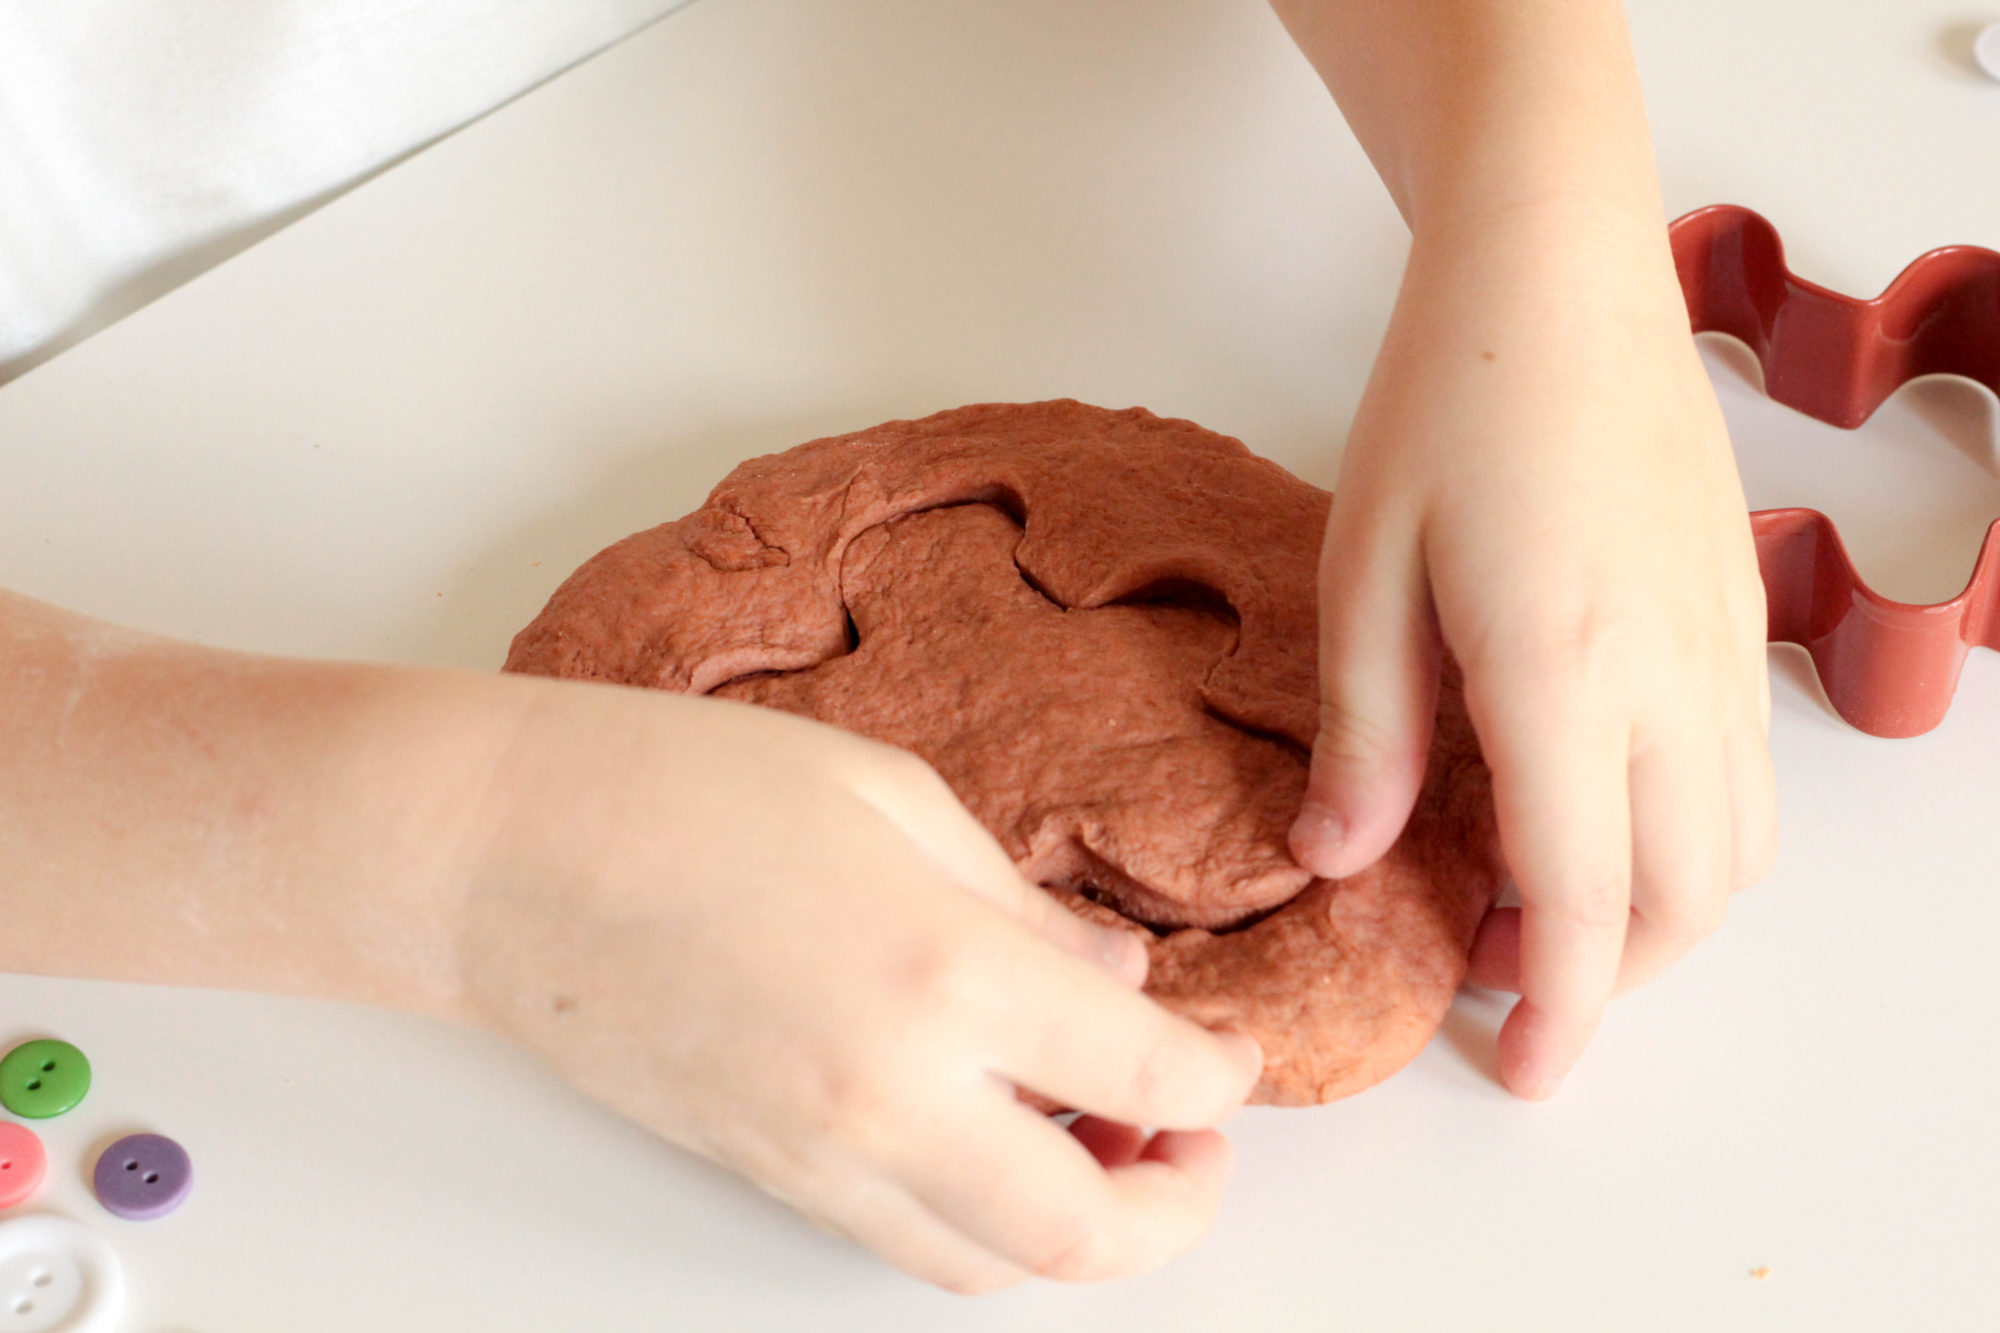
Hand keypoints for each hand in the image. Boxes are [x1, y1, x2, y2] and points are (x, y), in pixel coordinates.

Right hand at [457, 683, 1262, 1291]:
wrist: (499, 853)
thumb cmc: (680, 788)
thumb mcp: (893, 798)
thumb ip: (1023, 907)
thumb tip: (1113, 986)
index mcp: (942, 971)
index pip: (1147, 1078)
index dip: (1219, 1077)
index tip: (1229, 1054)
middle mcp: (889, 1096)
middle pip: (1084, 1235)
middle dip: (1175, 1207)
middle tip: (1195, 1145)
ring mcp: (817, 1156)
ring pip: (990, 1265)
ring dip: (1079, 1231)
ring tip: (1102, 1146)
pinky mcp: (764, 1176)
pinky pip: (905, 1242)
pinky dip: (980, 1225)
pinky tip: (995, 1144)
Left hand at [1287, 216, 1776, 1099]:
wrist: (1557, 272)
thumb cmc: (1446, 402)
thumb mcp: (1363, 569)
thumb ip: (1367, 732)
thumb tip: (1342, 860)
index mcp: (1563, 672)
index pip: (1583, 900)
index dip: (1556, 1007)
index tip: (1522, 1068)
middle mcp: (1672, 676)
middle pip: (1683, 900)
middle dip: (1604, 974)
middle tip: (1494, 971)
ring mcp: (1724, 643)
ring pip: (1735, 846)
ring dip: (1654, 911)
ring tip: (1537, 896)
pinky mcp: (1739, 612)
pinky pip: (1744, 770)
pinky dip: (1686, 832)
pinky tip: (1592, 800)